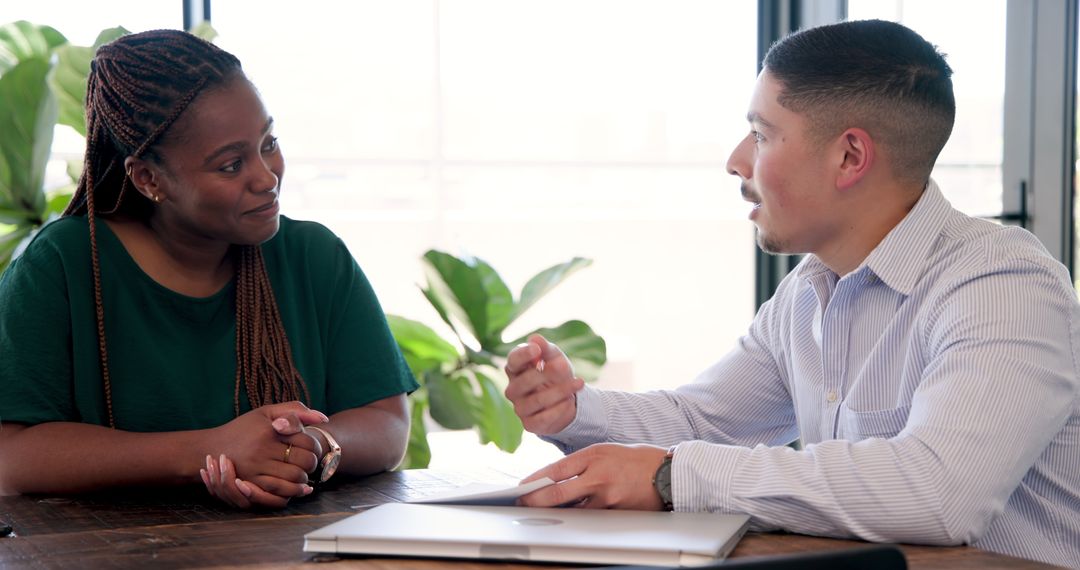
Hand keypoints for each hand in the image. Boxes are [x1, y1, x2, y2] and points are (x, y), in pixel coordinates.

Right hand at [200, 401, 327, 507]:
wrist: (213, 447)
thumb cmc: (245, 427)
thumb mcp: (267, 412)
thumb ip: (296, 410)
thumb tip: (324, 418)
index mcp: (270, 430)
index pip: (307, 441)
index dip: (314, 446)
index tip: (311, 448)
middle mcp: (262, 449)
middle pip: (304, 462)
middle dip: (312, 463)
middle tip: (309, 463)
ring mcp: (256, 468)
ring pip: (294, 479)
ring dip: (304, 479)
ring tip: (303, 474)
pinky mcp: (250, 483)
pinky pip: (279, 492)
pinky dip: (292, 492)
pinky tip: (298, 488)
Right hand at [503, 334, 584, 434]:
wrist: (568, 400)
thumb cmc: (556, 374)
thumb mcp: (555, 358)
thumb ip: (546, 348)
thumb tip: (535, 339)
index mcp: (515, 370)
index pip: (513, 361)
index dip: (523, 355)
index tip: (537, 350)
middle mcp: (513, 389)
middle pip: (524, 381)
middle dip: (547, 373)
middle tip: (564, 366)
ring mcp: (520, 408)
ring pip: (538, 400)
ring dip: (561, 390)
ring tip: (579, 383)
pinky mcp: (529, 424)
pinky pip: (544, 417)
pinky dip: (560, 408)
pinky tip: (571, 401)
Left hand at [517, 443, 668, 509]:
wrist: (667, 473)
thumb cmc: (635, 460)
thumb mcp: (605, 451)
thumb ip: (581, 464)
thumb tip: (554, 478)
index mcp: (594, 455)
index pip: (556, 470)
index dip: (535, 480)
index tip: (523, 487)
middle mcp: (598, 476)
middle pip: (558, 494)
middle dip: (537, 501)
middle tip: (524, 504)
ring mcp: (607, 497)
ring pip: (573, 510)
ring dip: (557, 512)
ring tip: (544, 511)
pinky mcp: (616, 513)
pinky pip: (591, 517)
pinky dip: (579, 516)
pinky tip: (570, 516)